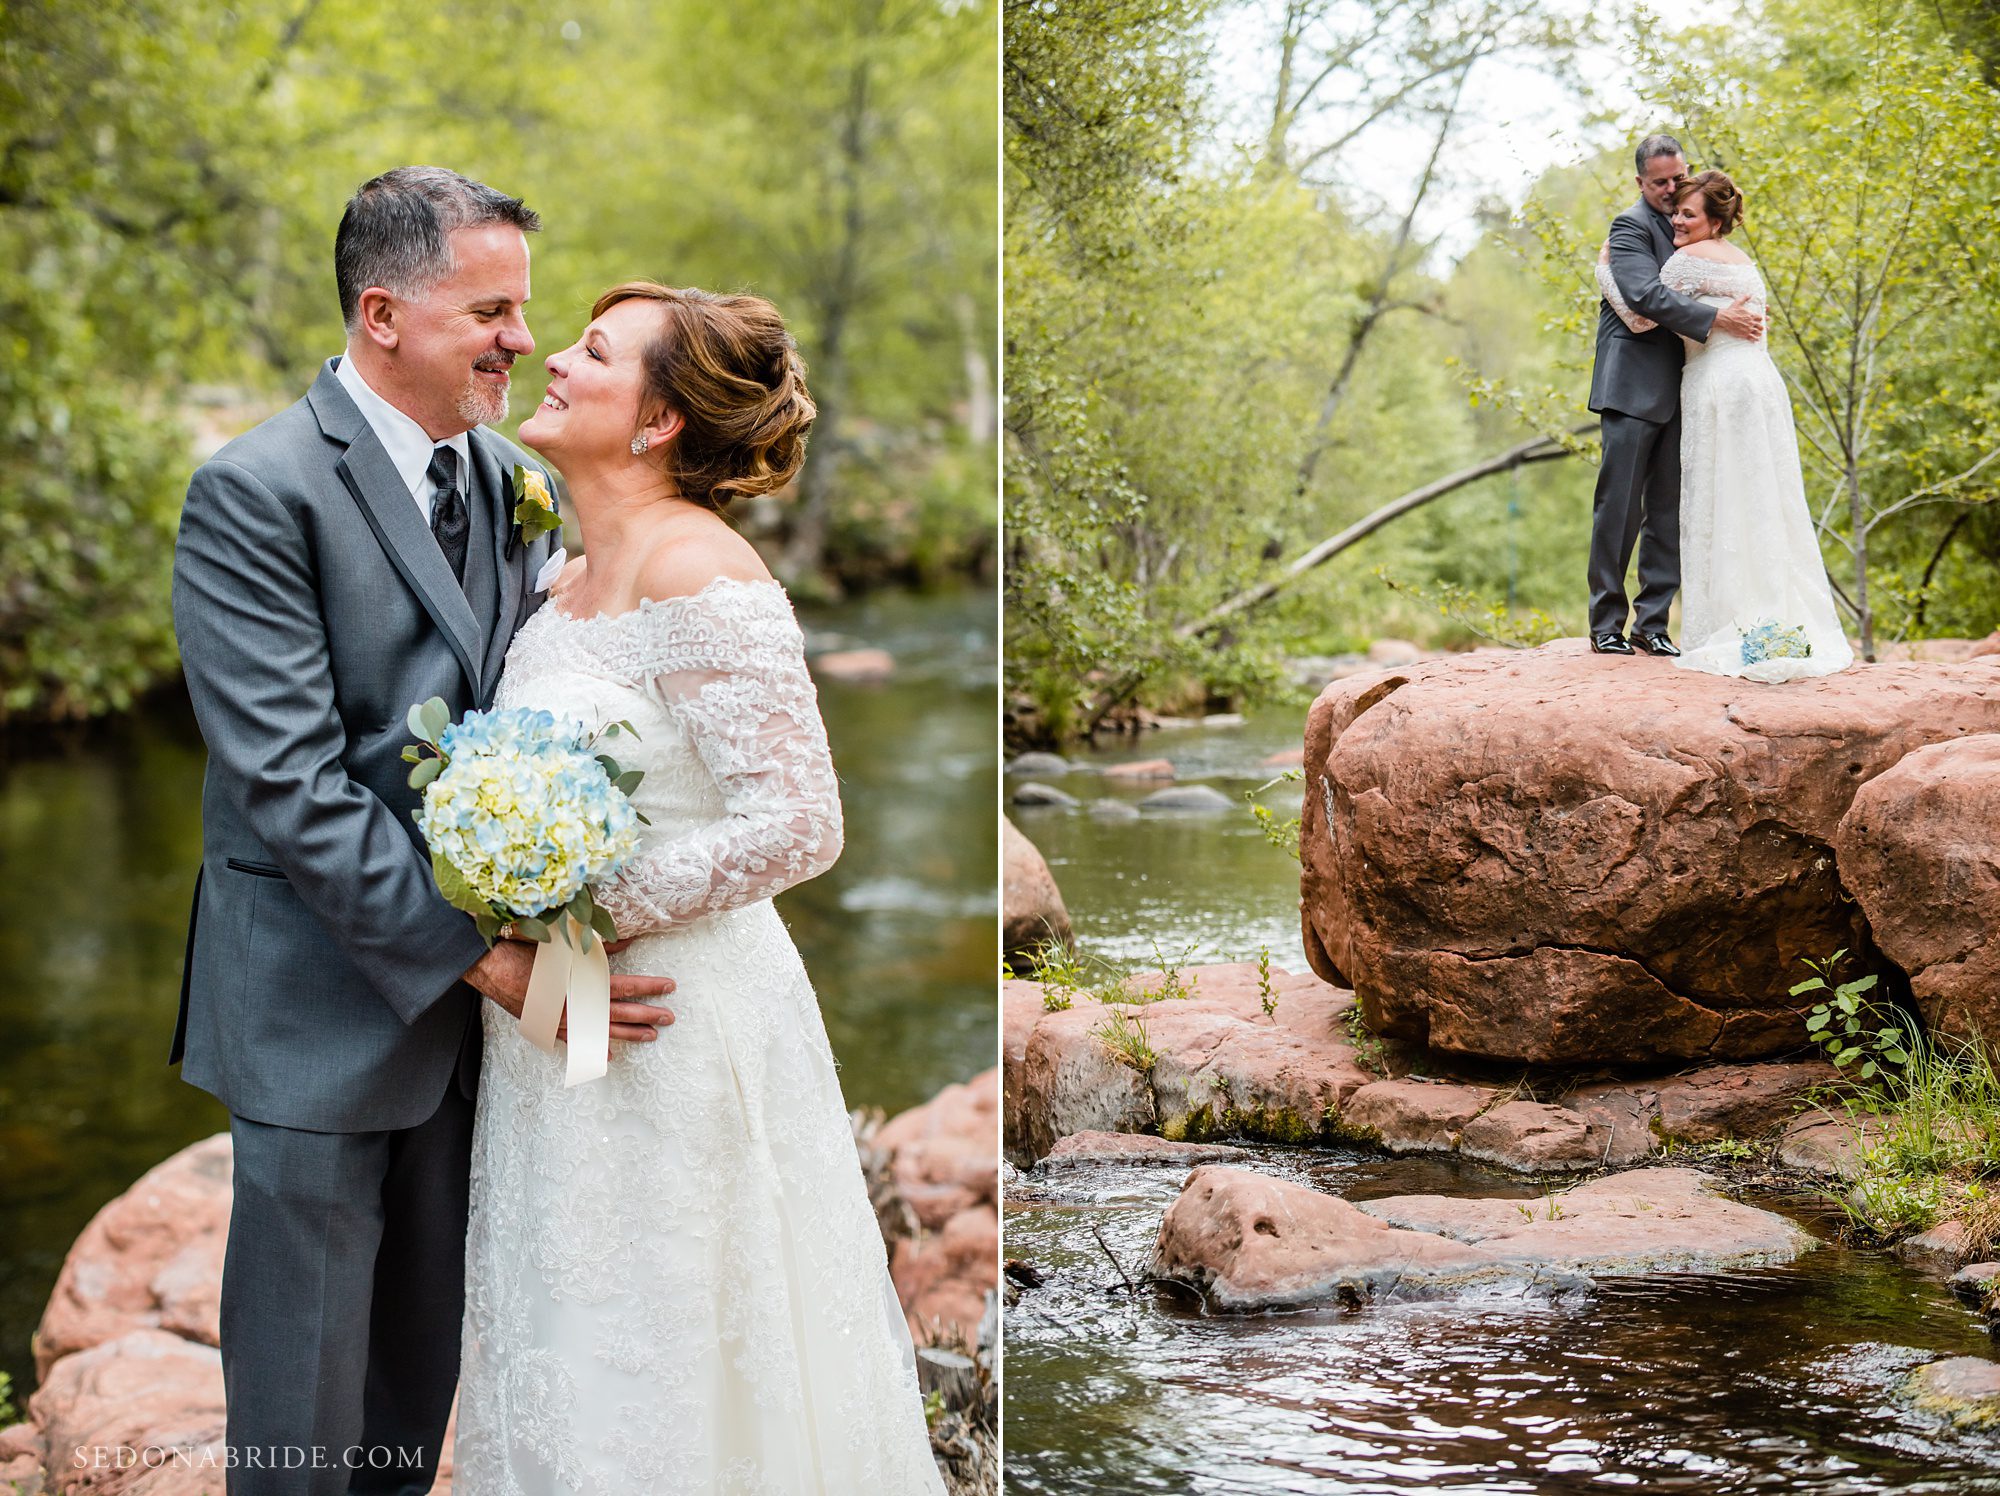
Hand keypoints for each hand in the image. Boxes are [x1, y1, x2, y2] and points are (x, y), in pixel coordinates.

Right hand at [463, 937, 675, 1043]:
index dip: (648, 987)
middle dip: (646, 1014)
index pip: (622, 986)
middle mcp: (572, 1006)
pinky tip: (608, 1054)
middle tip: (670, 1017)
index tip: (669, 986)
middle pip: (617, 1012)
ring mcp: (560, 1020)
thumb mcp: (564, 943)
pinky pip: (574, 1041)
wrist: (488, 965)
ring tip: (651, 1035)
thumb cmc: (526, 948)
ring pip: (600, 1030)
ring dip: (628, 1033)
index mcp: (578, 983)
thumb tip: (626, 940)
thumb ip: (596, 946)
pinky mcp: (547, 1026)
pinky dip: (592, 1047)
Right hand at [1714, 293, 1764, 341]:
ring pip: (1758, 332)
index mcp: (1751, 315)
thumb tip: (1750, 294)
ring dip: (1759, 333)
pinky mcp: (1744, 334)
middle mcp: (1751, 322)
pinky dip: (1755, 339)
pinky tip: (1756, 340)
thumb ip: (1745, 298)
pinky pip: (1752, 337)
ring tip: (1759, 333)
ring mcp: (1748, 328)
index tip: (1762, 319)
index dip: (1762, 318)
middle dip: (1761, 326)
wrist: (1724, 318)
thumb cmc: (1731, 310)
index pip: (1761, 317)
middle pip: (1761, 326)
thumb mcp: (1738, 302)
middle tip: (1761, 327)